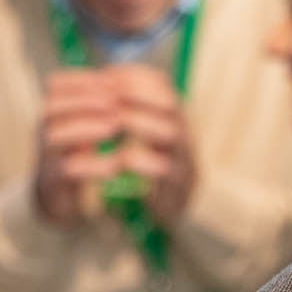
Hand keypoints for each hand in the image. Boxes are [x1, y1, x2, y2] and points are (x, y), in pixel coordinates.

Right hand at [33, 70, 123, 226]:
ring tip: (115, 127)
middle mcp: (42, 130)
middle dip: (84, 102)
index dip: (82, 80)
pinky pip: (66, 171)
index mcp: (51, 110)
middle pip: (50, 108)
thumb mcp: (85, 121)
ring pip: (54, 137)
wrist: (56, 193)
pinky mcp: (53, 181)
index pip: (55, 84)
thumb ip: (99, 101)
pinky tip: (115, 165)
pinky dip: (92, 166)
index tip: (112, 81)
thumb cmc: (75, 150)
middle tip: (115, 103)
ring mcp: (45, 156)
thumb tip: (128, 77)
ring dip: (86, 129)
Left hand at [102, 63, 197, 223]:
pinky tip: (123, 158)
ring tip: (117, 120)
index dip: (136, 76)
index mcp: (175, 122)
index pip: (163, 86)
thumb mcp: (143, 138)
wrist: (169, 217)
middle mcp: (185, 139)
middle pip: (172, 105)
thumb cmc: (150, 174)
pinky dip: (143, 162)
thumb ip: (130, 112)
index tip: (107, 74)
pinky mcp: (179, 192)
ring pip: (173, 134)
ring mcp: (186, 165)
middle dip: (139, 95)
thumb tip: (104, 80)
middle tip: (110, 94)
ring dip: (141, 123)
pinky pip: (167, 171)